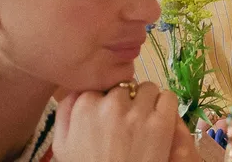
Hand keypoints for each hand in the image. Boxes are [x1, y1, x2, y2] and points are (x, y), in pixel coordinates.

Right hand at [53, 82, 196, 161]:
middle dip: (125, 101)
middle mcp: (111, 104)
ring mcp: (138, 112)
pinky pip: (168, 97)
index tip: (108, 116)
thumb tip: (76, 91)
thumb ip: (65, 113)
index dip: (105, 100)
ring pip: (147, 88)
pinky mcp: (162, 121)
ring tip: (143, 121)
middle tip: (126, 122)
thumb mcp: (63, 146)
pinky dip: (165, 105)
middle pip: (123, 87)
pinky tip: (158, 120)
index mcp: (84, 108)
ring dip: (146, 100)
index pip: (100, 87)